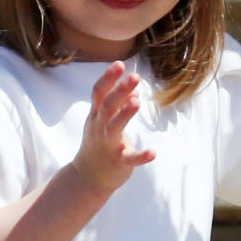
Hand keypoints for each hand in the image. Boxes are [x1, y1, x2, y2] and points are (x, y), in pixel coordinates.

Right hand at [72, 62, 155, 194]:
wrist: (88, 177)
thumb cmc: (99, 144)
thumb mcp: (103, 122)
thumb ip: (117, 106)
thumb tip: (133, 90)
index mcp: (96, 116)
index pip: (99, 93)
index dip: (108, 78)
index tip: (120, 64)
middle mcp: (99, 128)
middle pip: (107, 106)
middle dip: (119, 90)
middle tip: (134, 76)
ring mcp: (108, 145)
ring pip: (114, 128)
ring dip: (124, 114)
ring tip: (137, 101)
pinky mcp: (118, 162)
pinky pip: (129, 159)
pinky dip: (141, 156)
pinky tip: (153, 153)